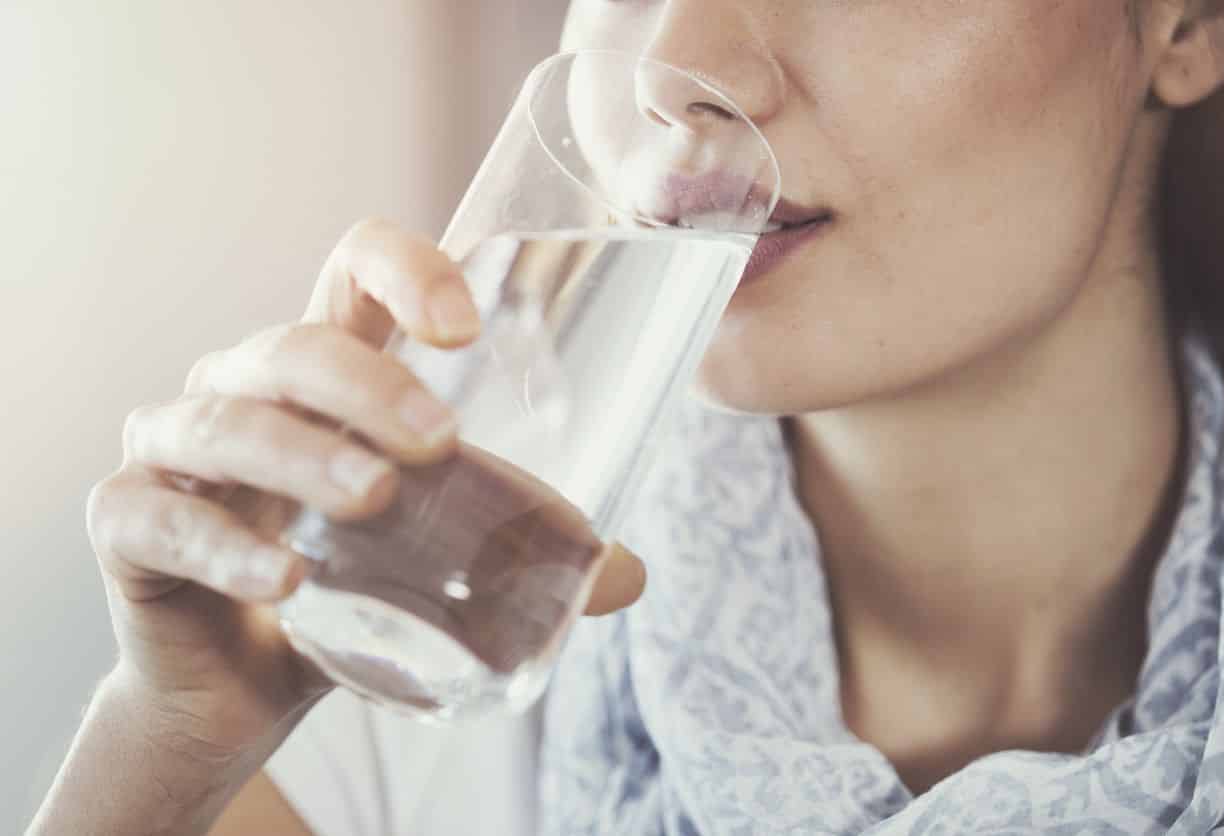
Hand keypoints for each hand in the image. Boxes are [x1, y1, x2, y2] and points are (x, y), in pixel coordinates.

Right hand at [86, 218, 646, 761]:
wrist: (245, 686)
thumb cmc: (349, 587)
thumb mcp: (437, 553)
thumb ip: (518, 548)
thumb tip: (626, 575)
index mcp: (328, 374)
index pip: (353, 272)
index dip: (405, 269)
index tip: (466, 327)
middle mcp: (246, 389)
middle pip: (295, 347)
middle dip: (367, 384)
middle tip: (438, 443)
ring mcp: (176, 448)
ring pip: (229, 421)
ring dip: (304, 456)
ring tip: (373, 501)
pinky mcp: (128, 520)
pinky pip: (159, 516)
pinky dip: (223, 544)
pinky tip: (285, 580)